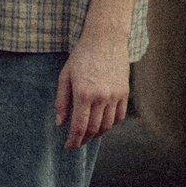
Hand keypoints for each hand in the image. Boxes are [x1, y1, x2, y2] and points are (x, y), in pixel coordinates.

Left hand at [54, 32, 131, 150]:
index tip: (68, 147)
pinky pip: (119, 116)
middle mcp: (101, 97)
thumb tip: (60, 124)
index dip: (73, 141)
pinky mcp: (124, 92)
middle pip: (94, 129)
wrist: (105, 38)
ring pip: (108, 126)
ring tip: (88, 134)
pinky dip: (111, 124)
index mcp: (83, 94)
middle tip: (76, 142)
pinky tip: (102, 124)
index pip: (79, 127)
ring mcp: (115, 95)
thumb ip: (61, 102)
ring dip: (97, 134)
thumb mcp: (65, 76)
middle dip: (83, 140)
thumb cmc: (81, 56)